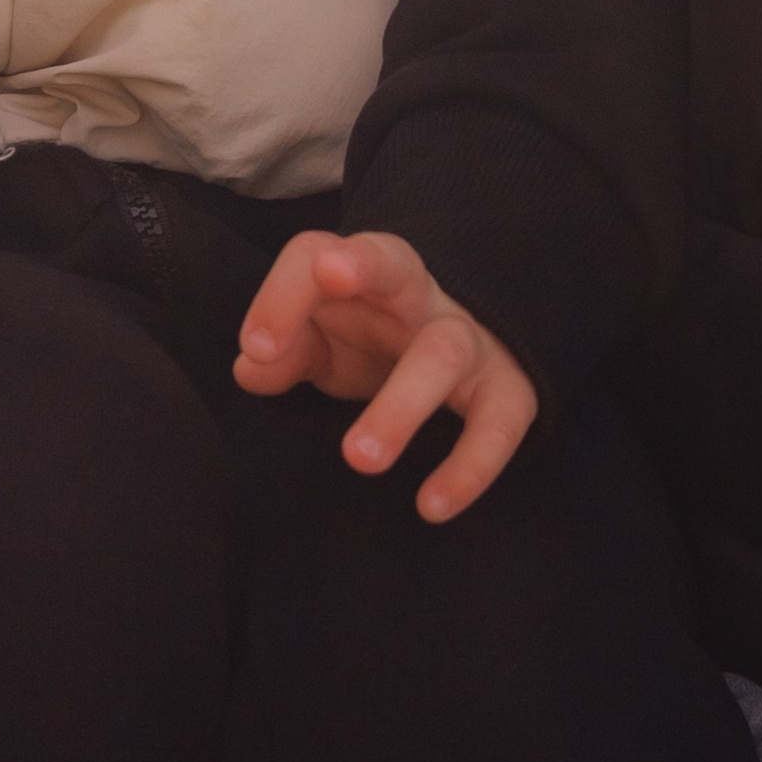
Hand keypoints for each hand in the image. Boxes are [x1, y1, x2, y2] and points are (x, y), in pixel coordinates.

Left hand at [233, 226, 537, 522]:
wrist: (465, 353)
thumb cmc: (371, 344)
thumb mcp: (322, 342)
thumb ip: (286, 350)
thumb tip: (252, 367)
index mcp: (363, 272)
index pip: (313, 254)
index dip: (281, 295)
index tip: (255, 348)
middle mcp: (419, 292)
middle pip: (392, 264)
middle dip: (355, 280)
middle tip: (286, 348)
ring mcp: (469, 336)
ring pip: (443, 351)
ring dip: (400, 405)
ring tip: (358, 459)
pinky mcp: (509, 389)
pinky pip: (499, 422)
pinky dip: (470, 467)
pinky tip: (431, 507)